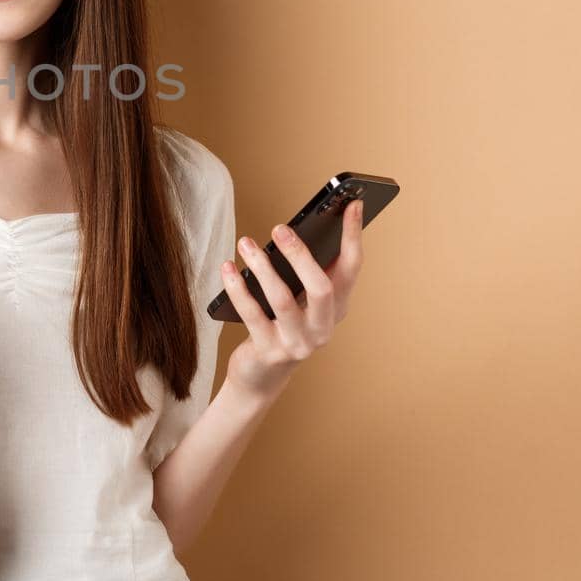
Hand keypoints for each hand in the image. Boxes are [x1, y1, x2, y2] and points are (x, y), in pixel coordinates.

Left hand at [221, 199, 365, 397]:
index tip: (353, 203)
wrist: (261, 376)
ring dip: (261, 267)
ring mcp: (297, 343)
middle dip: (300, 255)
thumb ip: (305, 271)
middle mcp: (323, 328)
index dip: (353, 236)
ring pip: (282, 299)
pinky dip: (238, 287)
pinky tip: (227, 267)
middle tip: (278, 228)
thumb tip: (297, 228)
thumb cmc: (281, 325)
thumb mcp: (300, 300)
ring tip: (245, 243)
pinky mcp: (269, 351)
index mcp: (337, 309)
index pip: (351, 269)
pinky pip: (251, 314)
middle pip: (321, 288)